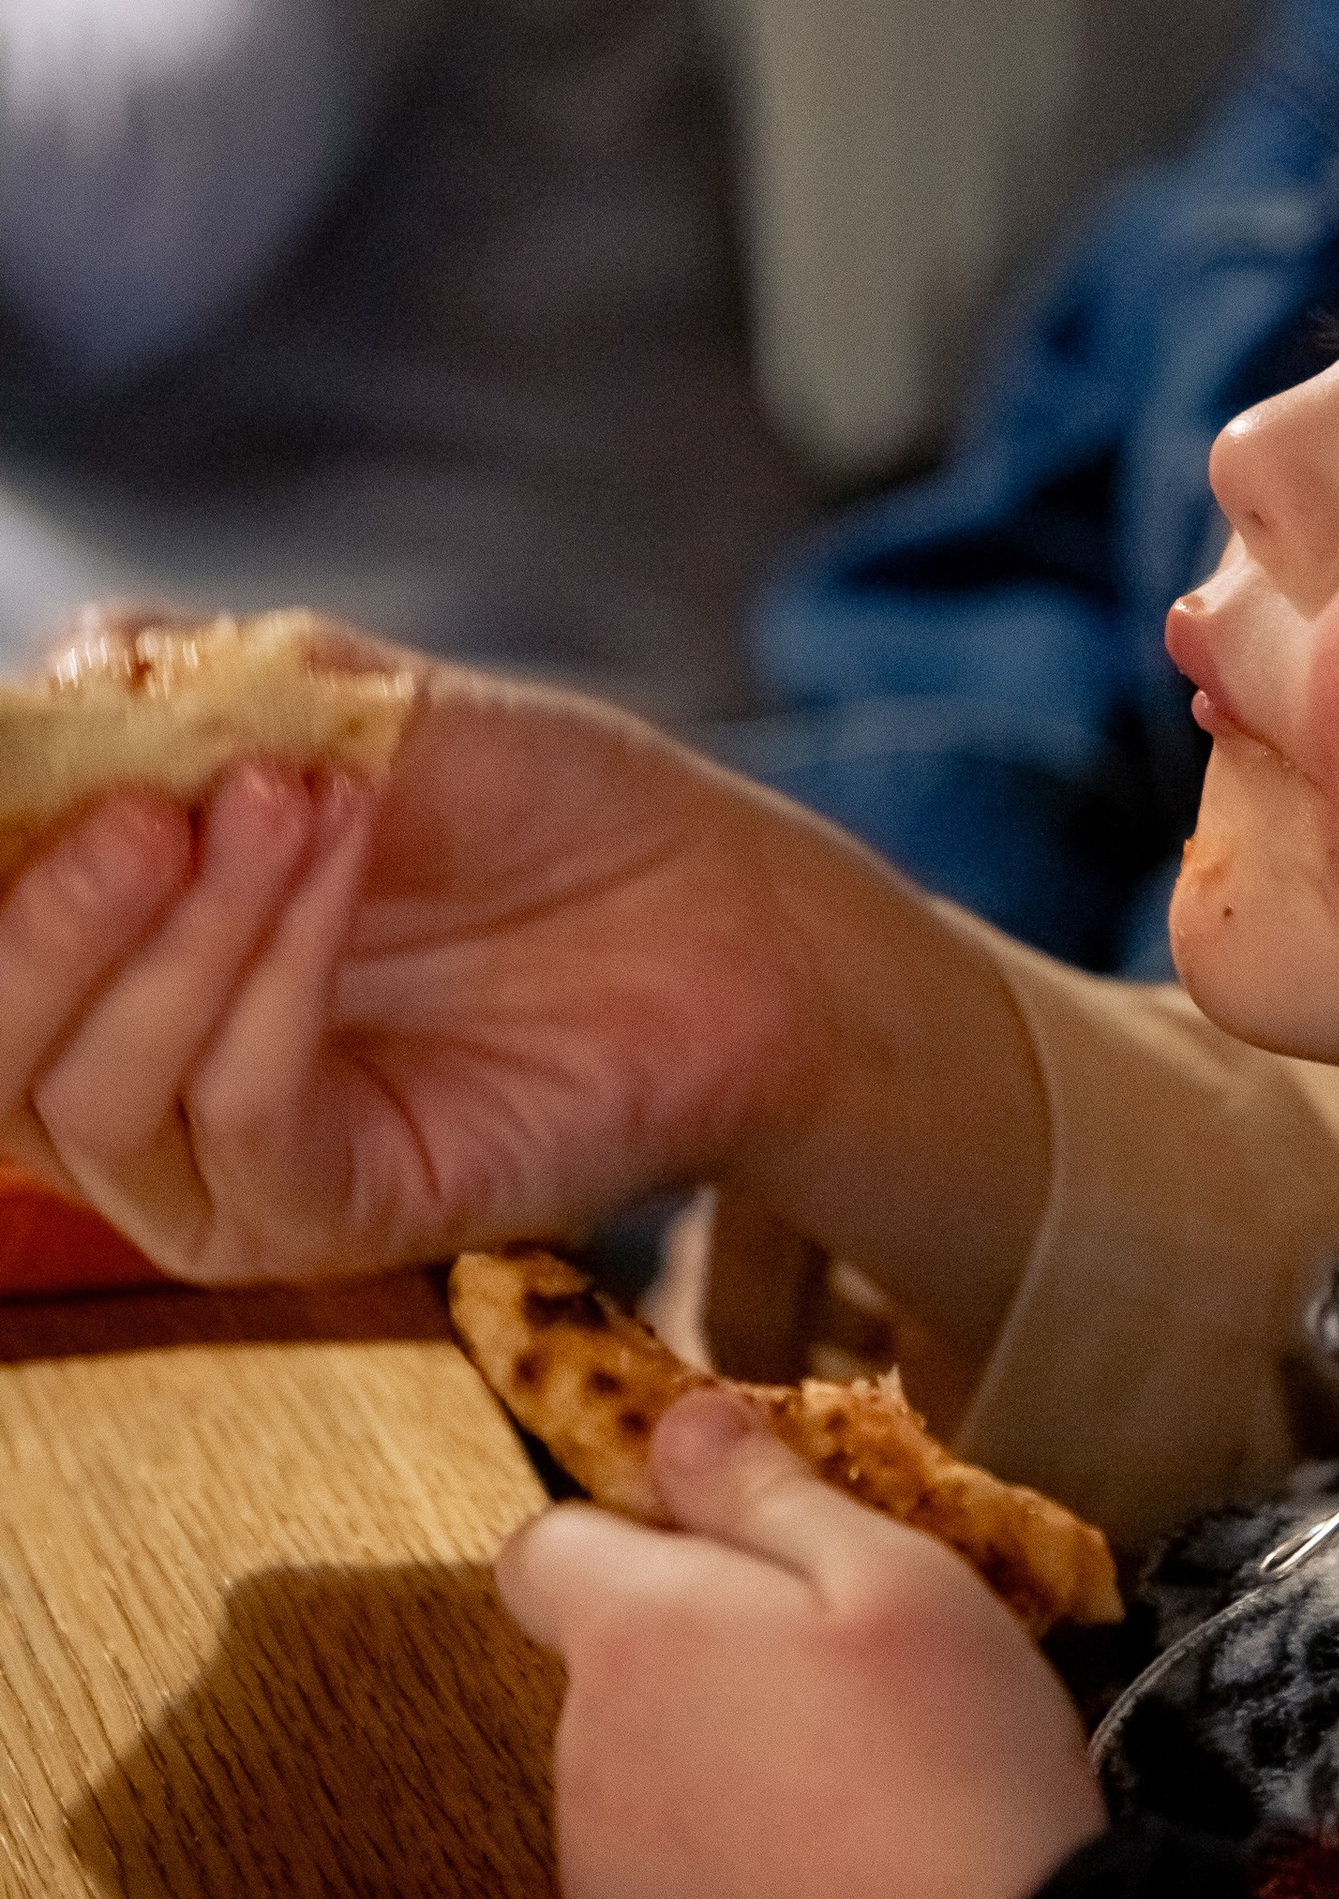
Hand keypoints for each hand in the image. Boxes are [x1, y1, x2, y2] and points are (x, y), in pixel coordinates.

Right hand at [0, 626, 1043, 1352]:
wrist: (710, 897)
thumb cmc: (525, 802)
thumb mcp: (337, 702)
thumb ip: (177, 689)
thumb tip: (55, 679)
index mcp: (93, 951)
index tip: (20, 752)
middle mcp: (120, 1072)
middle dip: (44, 917)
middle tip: (147, 806)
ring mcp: (211, 1166)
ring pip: (95, 1088)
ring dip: (189, 927)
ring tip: (294, 797)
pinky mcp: (321, 1218)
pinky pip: (239, 1118)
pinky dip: (275, 978)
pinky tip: (343, 857)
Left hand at [496, 1389, 1104, 1898]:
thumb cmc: (952, 1760)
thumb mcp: (895, 1575)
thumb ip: (763, 1491)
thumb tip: (677, 1424)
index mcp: (636, 1634)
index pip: (543, 1549)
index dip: (630, 1540)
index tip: (735, 1562)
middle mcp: (582, 1752)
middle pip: (605, 1671)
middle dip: (695, 1659)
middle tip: (838, 1685)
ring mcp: (598, 1876)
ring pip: (633, 1777)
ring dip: (709, 1768)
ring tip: (848, 1794)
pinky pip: (656, 1890)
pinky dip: (720, 1878)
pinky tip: (826, 1885)